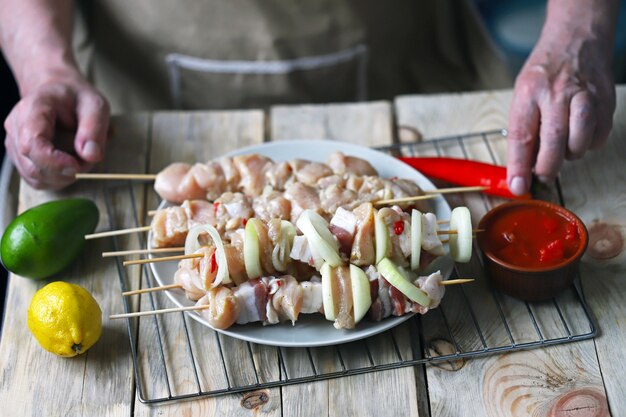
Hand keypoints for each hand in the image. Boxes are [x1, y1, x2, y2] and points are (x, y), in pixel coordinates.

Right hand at [4, 71, 109, 189]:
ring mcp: (14, 144)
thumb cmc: (76, 98)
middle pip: (33, 166)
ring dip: (63, 177)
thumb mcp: (95, 105)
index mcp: (32, 109)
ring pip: (35, 177)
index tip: (78, 165)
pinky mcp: (19, 158)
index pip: (32, 144)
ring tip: (79, 156)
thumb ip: (94, 128)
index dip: (54, 162)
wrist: (56, 92)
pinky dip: (57, 179)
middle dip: (66, 171)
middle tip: (88, 156)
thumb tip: (90, 156)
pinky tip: (68, 163)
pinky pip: (37, 180)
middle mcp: (15, 128)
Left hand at [506, 27, 615, 195]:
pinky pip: (598, 137)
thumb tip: (522, 167)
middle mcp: (557, 93)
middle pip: (553, 142)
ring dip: (569, 154)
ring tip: (562, 146)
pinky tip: (579, 133)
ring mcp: (584, 97)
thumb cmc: (545, 72)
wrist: (577, 39)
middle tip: (543, 175)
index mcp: (529, 91)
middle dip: (546, 168)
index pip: (521, 136)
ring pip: (579, 142)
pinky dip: (588, 143)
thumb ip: (523, 127)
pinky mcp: (605, 102)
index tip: (518, 187)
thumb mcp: (523, 93)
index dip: (519, 167)